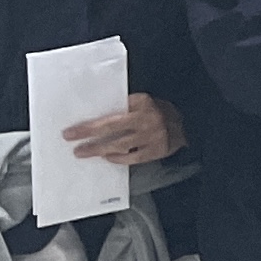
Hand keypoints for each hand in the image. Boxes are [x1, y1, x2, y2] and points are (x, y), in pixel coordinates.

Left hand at [61, 92, 181, 166]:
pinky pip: (132, 158)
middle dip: (88, 134)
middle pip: (111, 127)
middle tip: (71, 140)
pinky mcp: (157, 150)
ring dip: (98, 149)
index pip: (112, 111)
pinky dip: (118, 158)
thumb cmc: (160, 113)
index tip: (72, 129)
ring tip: (82, 152)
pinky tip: (106, 157)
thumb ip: (125, 107)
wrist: (189, 126)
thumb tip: (95, 117)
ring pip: (119, 145)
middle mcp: (147, 119)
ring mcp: (153, 136)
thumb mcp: (144, 103)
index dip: (91, 122)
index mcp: (142, 102)